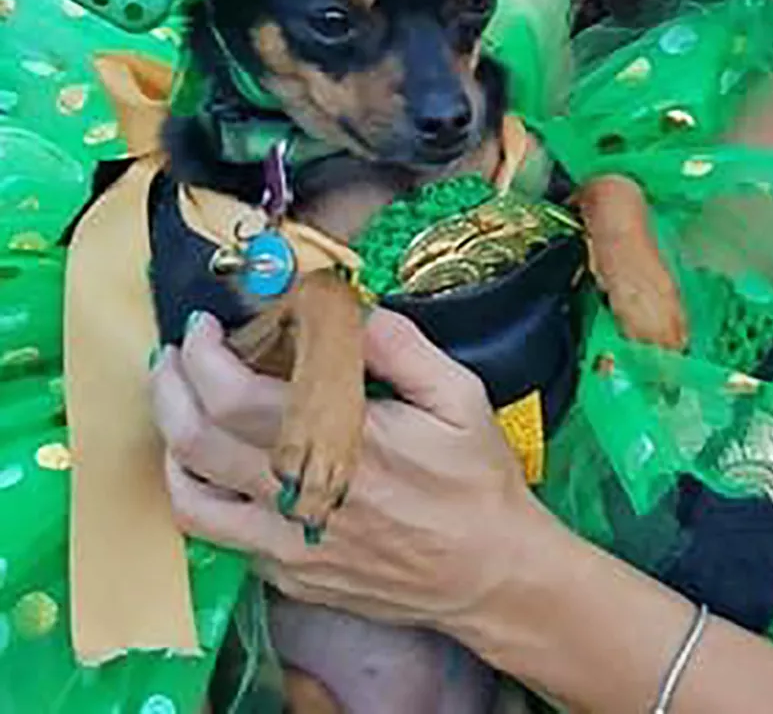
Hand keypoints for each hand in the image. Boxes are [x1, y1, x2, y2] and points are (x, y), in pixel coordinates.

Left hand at [149, 309, 552, 633]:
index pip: (239, 396)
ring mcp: (288, 545)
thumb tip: (350, 310)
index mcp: (345, 443)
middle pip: (197, 440)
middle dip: (171, 386)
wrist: (489, 572)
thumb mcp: (460, 396)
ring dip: (169, 439)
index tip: (204, 325)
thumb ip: (402, 348)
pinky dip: (195, 491)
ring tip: (176, 401)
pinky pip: (217, 534)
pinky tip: (206, 463)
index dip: (206, 355)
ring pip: (190, 494)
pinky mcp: (286, 576)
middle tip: (175, 353)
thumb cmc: (476, 479)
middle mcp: (303, 497)